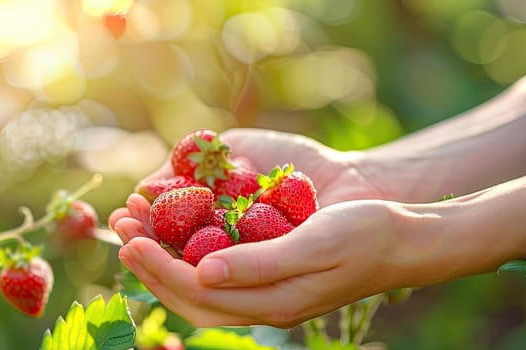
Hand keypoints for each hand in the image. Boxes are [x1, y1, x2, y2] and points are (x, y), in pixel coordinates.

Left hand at [107, 129, 410, 326]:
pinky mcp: (270, 274)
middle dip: (148, 261)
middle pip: (188, 294)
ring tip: (135, 221)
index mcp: (271, 302)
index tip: (129, 236)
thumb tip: (202, 273)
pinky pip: (216, 270)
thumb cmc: (367, 235)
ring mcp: (265, 291)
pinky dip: (188, 251)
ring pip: (198, 284)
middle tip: (119, 223)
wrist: (406, 238)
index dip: (157, 266)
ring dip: (162, 255)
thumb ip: (260, 263)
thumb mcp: (316, 245)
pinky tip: (175, 226)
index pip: (196, 292)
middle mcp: (262, 303)